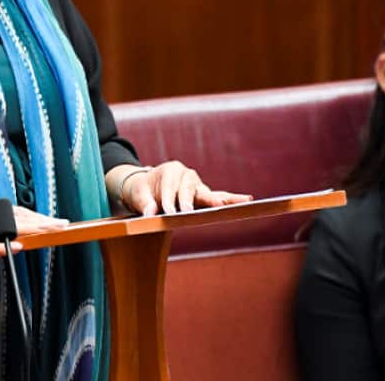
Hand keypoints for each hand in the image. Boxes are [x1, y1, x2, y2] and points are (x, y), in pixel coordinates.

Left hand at [116, 161, 252, 215]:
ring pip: (209, 193)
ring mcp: (198, 185)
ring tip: (231, 204)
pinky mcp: (204, 195)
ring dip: (219, 200)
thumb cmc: (143, 190)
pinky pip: (219, 197)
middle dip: (190, 200)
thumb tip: (149, 213)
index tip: (168, 213)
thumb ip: (143, 203)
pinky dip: (231, 200)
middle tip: (191, 210)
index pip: (170, 188)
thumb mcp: (138, 194)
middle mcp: (187, 175)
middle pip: (190, 189)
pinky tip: (247, 200)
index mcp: (170, 170)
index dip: (169, 201)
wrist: (148, 187)